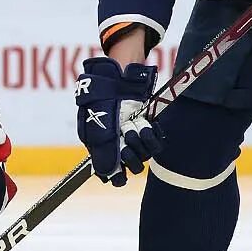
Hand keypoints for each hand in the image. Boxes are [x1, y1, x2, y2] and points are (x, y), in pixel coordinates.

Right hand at [74, 57, 163, 185]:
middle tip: (125, 136)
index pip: (108, 170)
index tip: (121, 178)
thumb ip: (101, 149)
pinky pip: (155, 141)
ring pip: (143, 154)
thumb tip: (105, 175)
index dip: (116, 176)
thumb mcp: (96, 123)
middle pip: (128, 163)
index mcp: (98, 141)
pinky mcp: (147, 125)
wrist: (120, 71)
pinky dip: (153, 135)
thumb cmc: (103, 94)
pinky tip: (146, 124)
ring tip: (134, 124)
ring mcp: (132, 132)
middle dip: (130, 154)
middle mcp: (116, 140)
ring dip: (140, 140)